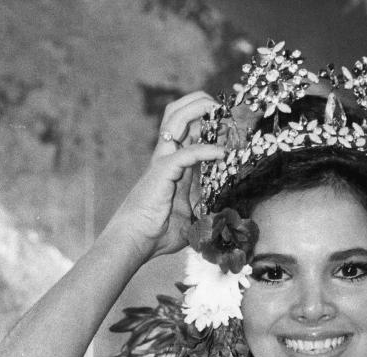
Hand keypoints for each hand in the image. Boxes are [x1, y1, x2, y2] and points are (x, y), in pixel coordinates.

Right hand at [104, 92, 224, 261]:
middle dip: (201, 103)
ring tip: (221, 113)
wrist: (135, 242)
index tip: (231, 122)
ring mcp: (163, 161)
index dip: (209, 121)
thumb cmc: (157, 235)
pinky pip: (187, 152)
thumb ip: (204, 211)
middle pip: (178, 113)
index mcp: (174, 165)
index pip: (190, 131)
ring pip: (176, 119)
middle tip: (224, 108)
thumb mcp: (190, 220)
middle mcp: (167, 157)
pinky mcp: (162, 171)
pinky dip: (207, 149)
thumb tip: (222, 217)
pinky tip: (223, 152)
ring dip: (200, 110)